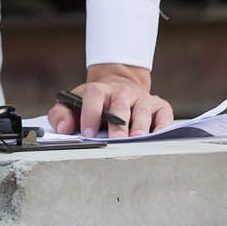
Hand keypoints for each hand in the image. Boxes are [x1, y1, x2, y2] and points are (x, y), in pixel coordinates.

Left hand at [46, 63, 172, 138]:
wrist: (120, 85)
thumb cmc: (95, 102)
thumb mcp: (73, 103)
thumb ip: (61, 114)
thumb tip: (64, 129)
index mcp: (100, 89)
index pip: (94, 95)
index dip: (90, 113)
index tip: (87, 133)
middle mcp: (123, 92)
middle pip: (121, 105)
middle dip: (118, 124)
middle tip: (116, 140)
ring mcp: (142, 98)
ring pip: (143, 111)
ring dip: (140, 126)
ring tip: (137, 140)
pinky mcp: (160, 106)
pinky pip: (165, 116)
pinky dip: (163, 127)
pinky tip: (158, 138)